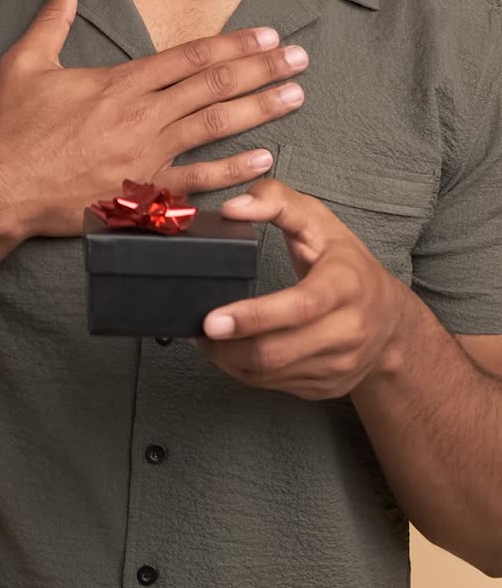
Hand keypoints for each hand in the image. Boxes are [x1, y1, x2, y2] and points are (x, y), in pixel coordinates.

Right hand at [0, 0, 308, 239]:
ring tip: (295, 97)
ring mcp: (146, 157)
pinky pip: (197, 183)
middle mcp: (142, 116)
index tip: (268, 35)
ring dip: (260, 111)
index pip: (190, 56)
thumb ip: (52, 19)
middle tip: (300, 59)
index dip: (234, 43)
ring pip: (215, 128)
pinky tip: (265, 161)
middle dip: (262, 70)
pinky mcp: (142, 195)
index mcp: (120, 83)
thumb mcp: (24, 63)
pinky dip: (233, 171)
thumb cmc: (9, 130)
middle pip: (214, 86)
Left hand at [195, 178, 409, 398]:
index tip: (212, 319)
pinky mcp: (327, 386)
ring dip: (228, 360)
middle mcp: (348, 330)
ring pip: (270, 374)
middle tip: (198, 328)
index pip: (299, 307)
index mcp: (346, 285)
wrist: (389, 319)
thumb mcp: (318, 220)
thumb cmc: (346, 263)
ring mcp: (339, 365)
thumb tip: (233, 207)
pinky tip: (230, 351)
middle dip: (228, 345)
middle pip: (277, 351)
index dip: (254, 316)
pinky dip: (244, 371)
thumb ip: (275, 201)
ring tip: (206, 339)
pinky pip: (274, 385)